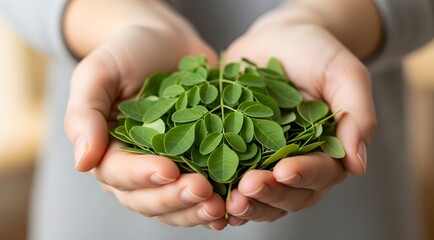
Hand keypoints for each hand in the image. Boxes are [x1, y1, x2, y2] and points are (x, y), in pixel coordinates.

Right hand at [63, 0, 226, 229]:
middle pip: (149, 199)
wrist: (166, 42)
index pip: (119, 174)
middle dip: (175, 199)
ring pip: (176, 203)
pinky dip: (215, 200)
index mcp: (107, 150)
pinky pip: (203, 189)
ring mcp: (169, 167)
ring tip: (221, 206)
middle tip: (203, 191)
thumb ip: (84, 114)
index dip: (143, 177)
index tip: (168, 170)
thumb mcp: (98, 73)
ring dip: (196, 209)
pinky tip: (234, 204)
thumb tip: (82, 162)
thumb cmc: (128, 53)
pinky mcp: (198, 161)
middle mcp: (136, 167)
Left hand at [225, 1, 376, 224]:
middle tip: (247, 189)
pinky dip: (223, 194)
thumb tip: (358, 166)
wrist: (277, 38)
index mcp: (327, 149)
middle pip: (290, 194)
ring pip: (263, 197)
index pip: (321, 173)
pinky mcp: (238, 153)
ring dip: (248, 202)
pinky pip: (233, 181)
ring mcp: (266, 161)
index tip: (284, 170)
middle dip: (270, 194)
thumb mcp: (343, 73)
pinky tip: (210, 196)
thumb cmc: (315, 52)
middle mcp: (298, 161)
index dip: (304, 175)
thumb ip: (357, 115)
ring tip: (229, 199)